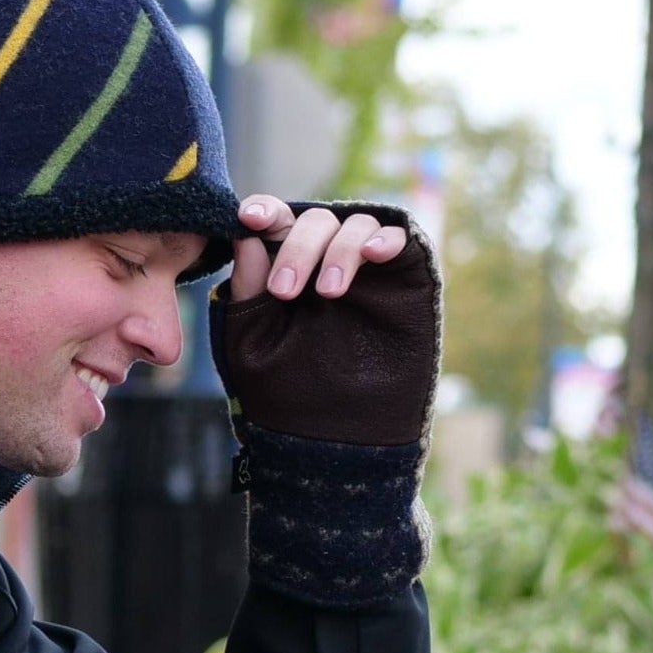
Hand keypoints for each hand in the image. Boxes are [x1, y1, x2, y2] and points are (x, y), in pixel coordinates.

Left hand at [210, 195, 438, 448]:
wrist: (338, 439)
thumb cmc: (287, 395)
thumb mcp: (252, 345)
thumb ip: (248, 292)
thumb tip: (246, 236)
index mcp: (286, 270)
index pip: (275, 224)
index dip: (263, 212)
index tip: (247, 218)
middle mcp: (326, 261)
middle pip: (315, 222)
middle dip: (298, 247)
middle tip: (287, 291)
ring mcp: (369, 269)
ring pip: (356, 225)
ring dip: (339, 250)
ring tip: (329, 294)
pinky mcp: (407, 279)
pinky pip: (403, 239)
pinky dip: (388, 239)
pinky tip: (374, 255)